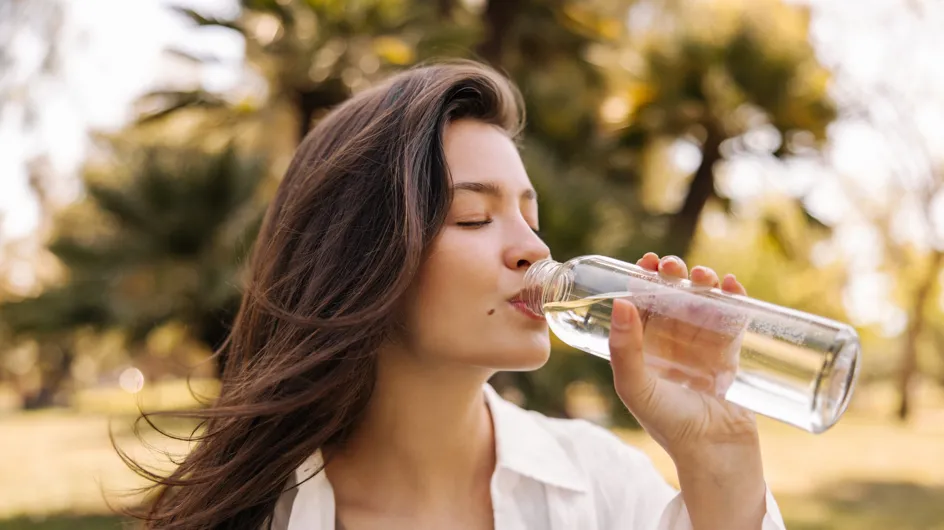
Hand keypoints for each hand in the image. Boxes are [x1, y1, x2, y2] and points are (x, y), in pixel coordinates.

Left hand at [609, 252, 758, 462]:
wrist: (714, 451)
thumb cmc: (668, 423)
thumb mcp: (636, 386)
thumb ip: (624, 349)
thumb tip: (620, 303)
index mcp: (644, 349)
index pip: (642, 304)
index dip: (644, 280)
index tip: (647, 261)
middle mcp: (672, 344)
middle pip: (672, 297)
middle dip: (674, 275)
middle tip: (673, 265)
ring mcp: (703, 347)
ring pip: (702, 302)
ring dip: (703, 282)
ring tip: (703, 276)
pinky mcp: (731, 353)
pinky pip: (732, 318)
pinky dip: (734, 299)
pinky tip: (732, 286)